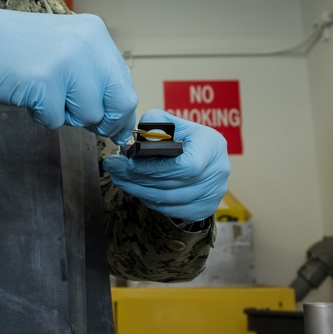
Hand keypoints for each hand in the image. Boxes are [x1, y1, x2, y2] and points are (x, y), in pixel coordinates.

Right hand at [0, 7, 137, 138]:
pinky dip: (40, 116)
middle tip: (77, 117)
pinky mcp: (44, 81)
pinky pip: (56, 120)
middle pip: (119, 103)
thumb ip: (92, 75)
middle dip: (102, 121)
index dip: (120, 113)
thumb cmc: (16, 49)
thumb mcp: (65, 48)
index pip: (125, 84)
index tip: (114, 128)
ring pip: (89, 115)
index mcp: (95, 34)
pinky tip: (27, 95)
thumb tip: (118, 120)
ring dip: (65, 116)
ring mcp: (66, 62)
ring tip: (43, 94)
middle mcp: (87, 44)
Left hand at [101, 109, 229, 222]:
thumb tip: (141, 141)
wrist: (199, 152)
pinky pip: (173, 211)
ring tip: (119, 178)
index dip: (154, 169)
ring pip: (170, 201)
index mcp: (212, 145)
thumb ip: (154, 124)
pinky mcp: (205, 208)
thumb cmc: (180, 135)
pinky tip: (136, 189)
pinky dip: (151, 202)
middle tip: (113, 169)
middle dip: (137, 179)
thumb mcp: (168, 122)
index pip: (185, 166)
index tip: (128, 163)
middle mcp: (218, 171)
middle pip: (173, 185)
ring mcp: (214, 193)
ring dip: (139, 191)